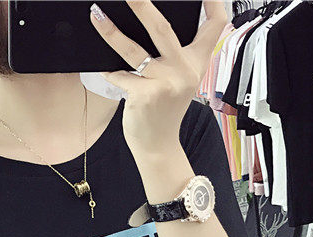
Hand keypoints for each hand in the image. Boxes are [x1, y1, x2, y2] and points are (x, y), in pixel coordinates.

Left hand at [90, 0, 226, 157]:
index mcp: (196, 63)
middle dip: (142, 6)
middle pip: (163, 28)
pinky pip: (121, 75)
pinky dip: (109, 71)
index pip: (215, 26)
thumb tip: (151, 22)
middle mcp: (185, 71)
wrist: (158, 146)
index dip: (215, 2)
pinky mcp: (146, 96)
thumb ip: (175, 55)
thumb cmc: (164, 111)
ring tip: (97, 15)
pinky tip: (102, 67)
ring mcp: (166, 83)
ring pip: (134, 50)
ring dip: (111, 32)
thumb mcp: (179, 81)